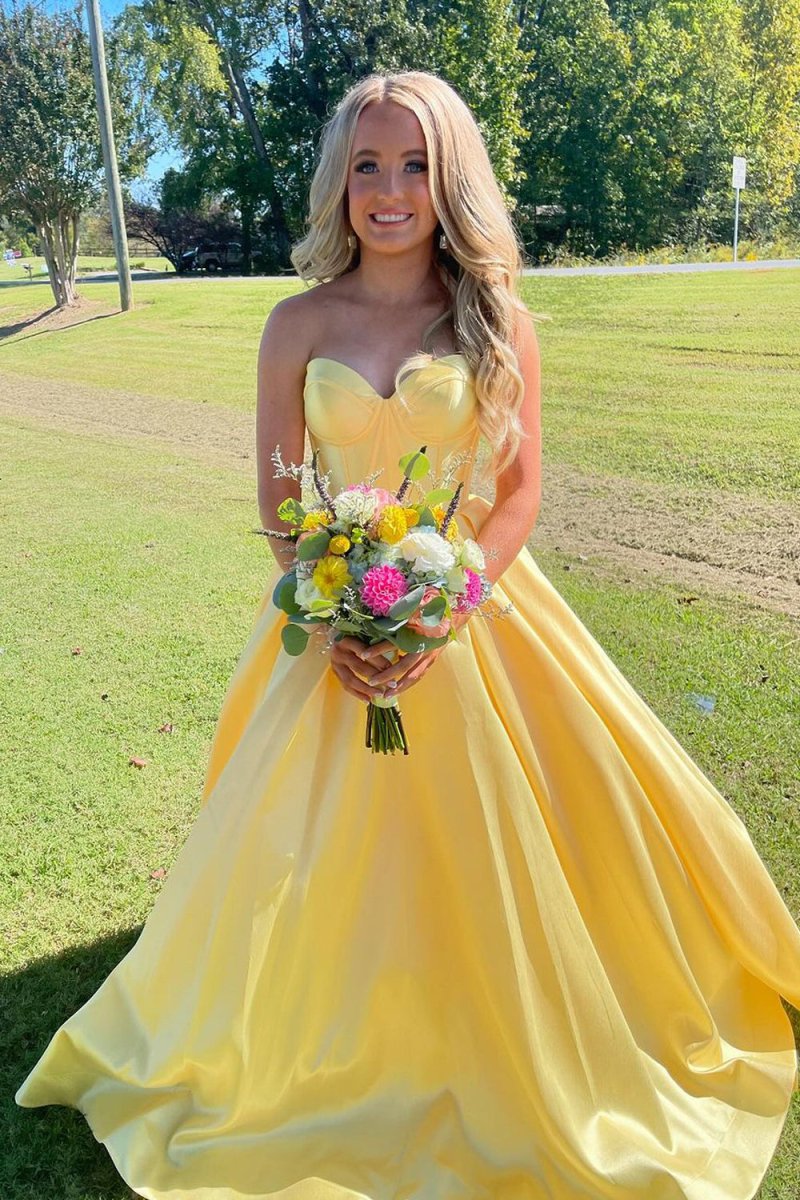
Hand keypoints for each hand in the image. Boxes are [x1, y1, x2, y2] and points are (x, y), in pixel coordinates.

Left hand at [329, 610, 473, 701]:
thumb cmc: (436, 606)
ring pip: (414, 675)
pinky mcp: (431, 660)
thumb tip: (392, 612)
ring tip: (384, 696)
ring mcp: (430, 656)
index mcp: (421, 633)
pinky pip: (419, 676)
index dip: (379, 648)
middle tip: (371, 681)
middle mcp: (426, 647)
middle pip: (405, 665)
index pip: (396, 642)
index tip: (364, 654)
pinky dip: (408, 684)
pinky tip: (397, 691)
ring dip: (399, 686)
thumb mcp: (423, 601)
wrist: (456, 614)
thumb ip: (409, 607)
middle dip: (388, 675)